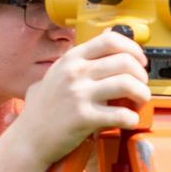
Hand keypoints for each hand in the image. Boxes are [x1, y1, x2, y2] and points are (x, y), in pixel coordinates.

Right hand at [15, 30, 149, 161]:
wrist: (28, 138)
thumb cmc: (44, 108)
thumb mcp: (57, 72)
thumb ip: (82, 56)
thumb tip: (109, 33)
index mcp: (71, 59)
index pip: (110, 40)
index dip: (133, 49)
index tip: (140, 62)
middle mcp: (75, 73)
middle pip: (125, 62)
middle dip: (141, 75)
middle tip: (140, 86)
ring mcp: (79, 95)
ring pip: (127, 84)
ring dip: (142, 94)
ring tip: (138, 102)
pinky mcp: (84, 118)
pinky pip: (121, 114)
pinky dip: (132, 118)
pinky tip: (129, 120)